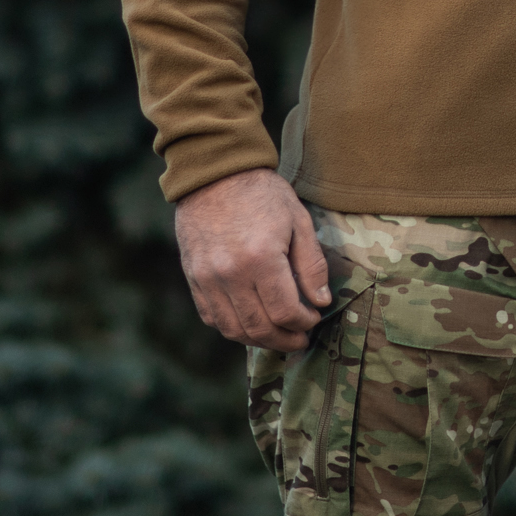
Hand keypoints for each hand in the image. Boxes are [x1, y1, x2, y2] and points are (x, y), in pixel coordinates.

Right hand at [173, 168, 331, 350]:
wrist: (214, 174)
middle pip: (259, 327)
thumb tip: (321, 301)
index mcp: (261, 258)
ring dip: (259, 341)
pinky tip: (251, 324)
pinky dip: (233, 329)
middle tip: (300, 338)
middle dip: (285, 339)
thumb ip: (311, 264)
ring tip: (278, 337)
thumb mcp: (298, 220)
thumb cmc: (262, 193)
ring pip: (233, 330)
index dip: (304, 323)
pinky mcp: (194, 278)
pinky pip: (212, 317)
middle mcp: (230, 274)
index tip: (314, 318)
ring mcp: (207, 279)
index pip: (285, 312)